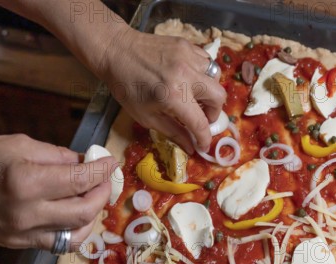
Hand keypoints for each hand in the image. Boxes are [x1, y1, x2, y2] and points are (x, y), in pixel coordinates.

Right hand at [0, 134, 114, 250]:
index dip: (102, 170)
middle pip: (85, 210)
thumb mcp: (15, 145)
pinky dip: (76, 230)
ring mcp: (25, 233)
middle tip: (105, 179)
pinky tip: (77, 216)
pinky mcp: (21, 244)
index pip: (79, 179)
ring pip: (77, 232)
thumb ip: (54, 155)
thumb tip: (83, 163)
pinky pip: (60, 243)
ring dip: (94, 214)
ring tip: (93, 196)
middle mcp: (28, 211)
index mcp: (26, 180)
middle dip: (103, 193)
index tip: (111, 162)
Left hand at [102, 28, 226, 152]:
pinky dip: (202, 74)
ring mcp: (188, 57)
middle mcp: (185, 75)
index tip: (202, 144)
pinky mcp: (187, 45)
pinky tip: (189, 78)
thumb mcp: (146, 116)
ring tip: (194, 95)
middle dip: (213, 112)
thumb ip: (173, 131)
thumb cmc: (127, 88)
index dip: (204, 138)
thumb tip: (191, 147)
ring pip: (215, 77)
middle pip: (219, 97)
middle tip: (201, 117)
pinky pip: (206, 62)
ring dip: (208, 91)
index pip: (200, 122)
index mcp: (173, 96)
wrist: (117, 52)